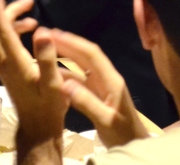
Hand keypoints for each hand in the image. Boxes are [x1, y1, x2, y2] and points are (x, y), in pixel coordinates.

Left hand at [0, 0, 66, 161]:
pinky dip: (14, 29)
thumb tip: (41, 31)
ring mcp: (3, 64)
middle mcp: (3, 59)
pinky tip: (32, 29)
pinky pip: (5, 41)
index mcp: (14, 60)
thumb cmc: (48, 107)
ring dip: (10, 16)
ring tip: (30, 7)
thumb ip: (47, 57)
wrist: (38, 128)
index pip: (1, 26)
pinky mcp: (7, 68)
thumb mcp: (54, 83)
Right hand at [50, 30, 149, 147]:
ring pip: (81, 66)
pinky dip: (66, 72)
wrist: (134, 145)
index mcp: (111, 81)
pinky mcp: (96, 94)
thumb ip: (87, 103)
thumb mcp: (106, 121)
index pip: (91, 55)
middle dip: (67, 43)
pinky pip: (79, 78)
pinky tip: (53, 72)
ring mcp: (101, 86)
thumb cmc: (123, 134)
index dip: (73, 43)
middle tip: (46, 35)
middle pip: (86, 56)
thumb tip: (64, 84)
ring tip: (46, 50)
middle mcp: (106, 78)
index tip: (54, 35)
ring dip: (65, 56)